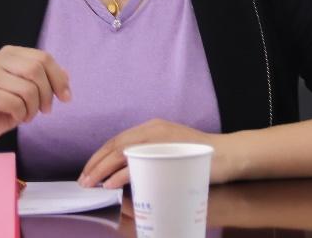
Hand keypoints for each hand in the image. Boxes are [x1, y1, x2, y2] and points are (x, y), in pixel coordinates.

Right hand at [0, 46, 70, 148]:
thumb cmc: (5, 105)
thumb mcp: (29, 90)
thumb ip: (46, 79)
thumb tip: (66, 76)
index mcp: (9, 53)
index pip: (43, 57)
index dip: (58, 78)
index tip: (66, 97)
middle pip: (36, 70)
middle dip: (47, 94)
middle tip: (46, 110)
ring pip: (28, 89)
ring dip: (34, 108)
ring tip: (28, 115)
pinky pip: (15, 104)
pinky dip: (21, 115)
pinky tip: (16, 118)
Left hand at [78, 118, 229, 188]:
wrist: (227, 155)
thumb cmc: (199, 157)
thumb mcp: (170, 152)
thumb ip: (150, 157)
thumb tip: (127, 173)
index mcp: (151, 128)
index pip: (118, 140)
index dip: (100, 156)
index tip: (89, 170)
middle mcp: (152, 129)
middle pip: (115, 145)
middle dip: (96, 163)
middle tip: (83, 180)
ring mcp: (159, 138)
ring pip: (121, 152)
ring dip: (103, 169)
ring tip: (91, 183)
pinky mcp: (166, 150)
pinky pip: (136, 162)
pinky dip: (120, 174)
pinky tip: (110, 183)